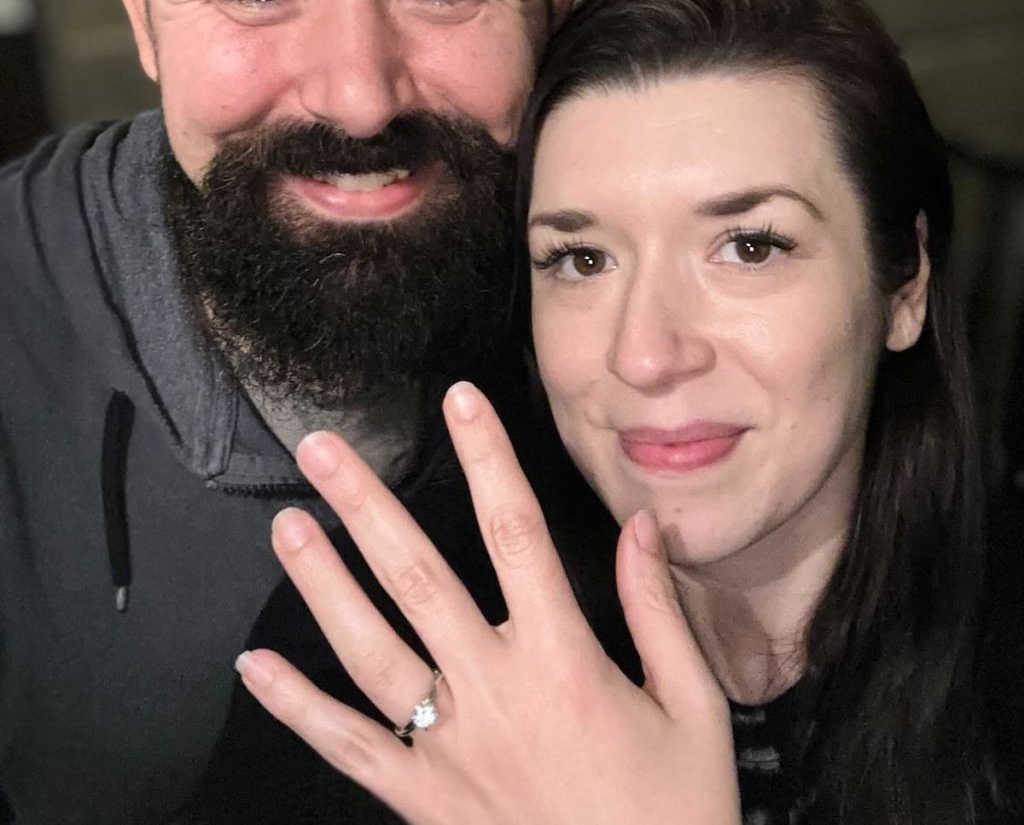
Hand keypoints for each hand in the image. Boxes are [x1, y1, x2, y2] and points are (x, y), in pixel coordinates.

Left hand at [236, 381, 740, 824]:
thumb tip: (642, 523)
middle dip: (366, 506)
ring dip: (323, 585)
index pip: (517, 533)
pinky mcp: (423, 801)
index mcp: (564, 661)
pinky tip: (252, 667)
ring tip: (286, 525)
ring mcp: (449, 749)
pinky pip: (350, 748)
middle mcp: (495, 693)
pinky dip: (295, 708)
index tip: (461, 399)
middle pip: (419, 578)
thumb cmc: (674, 811)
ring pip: (370, 651)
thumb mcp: (694, 707)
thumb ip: (657, 609)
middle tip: (320, 450)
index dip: (489, 458)